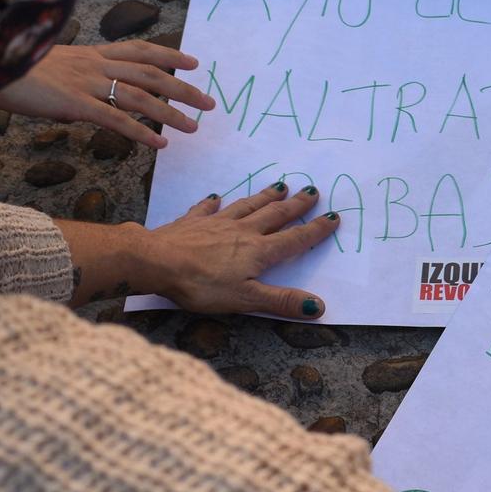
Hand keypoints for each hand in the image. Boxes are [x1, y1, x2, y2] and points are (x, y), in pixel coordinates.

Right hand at [0, 42, 214, 148]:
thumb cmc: (11, 67)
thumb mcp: (49, 66)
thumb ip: (73, 80)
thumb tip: (83, 103)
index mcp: (89, 52)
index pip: (139, 50)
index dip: (170, 54)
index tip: (194, 62)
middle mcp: (94, 63)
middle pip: (151, 73)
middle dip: (183, 88)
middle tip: (209, 102)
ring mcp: (86, 82)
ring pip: (140, 96)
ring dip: (171, 113)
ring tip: (194, 127)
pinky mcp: (74, 104)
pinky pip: (115, 119)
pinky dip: (142, 132)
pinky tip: (160, 144)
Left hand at [136, 185, 338, 318]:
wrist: (156, 261)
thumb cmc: (201, 284)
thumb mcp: (245, 299)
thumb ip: (280, 301)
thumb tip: (318, 306)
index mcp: (258, 252)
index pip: (294, 240)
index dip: (315, 230)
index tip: (333, 217)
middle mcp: (242, 232)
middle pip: (274, 215)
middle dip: (295, 205)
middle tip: (311, 191)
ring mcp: (216, 224)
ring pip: (247, 206)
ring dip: (264, 196)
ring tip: (279, 185)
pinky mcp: (192, 222)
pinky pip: (207, 208)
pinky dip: (214, 202)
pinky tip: (217, 197)